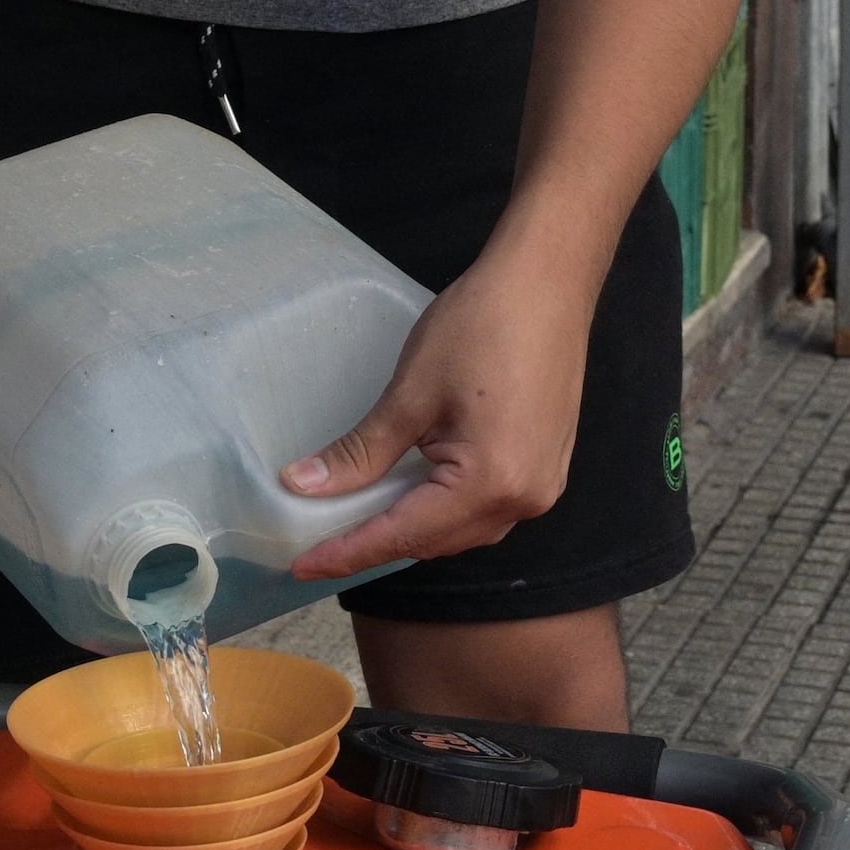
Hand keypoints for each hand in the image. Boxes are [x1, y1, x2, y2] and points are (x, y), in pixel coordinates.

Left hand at [281, 251, 596, 581]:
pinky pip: (486, 509)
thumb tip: (303, 485)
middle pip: (435, 542)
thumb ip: (360, 452)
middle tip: (318, 544)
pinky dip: (442, 510)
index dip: (348, 551)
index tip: (301, 566)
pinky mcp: (546, 468)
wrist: (547, 282)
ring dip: (411, 529)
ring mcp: (542, 487)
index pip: (403, 534)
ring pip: (461, 531)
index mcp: (492, 483)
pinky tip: (409, 495)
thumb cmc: (483, 325)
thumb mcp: (410, 393)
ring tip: (356, 523)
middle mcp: (525, 499)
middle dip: (376, 545)